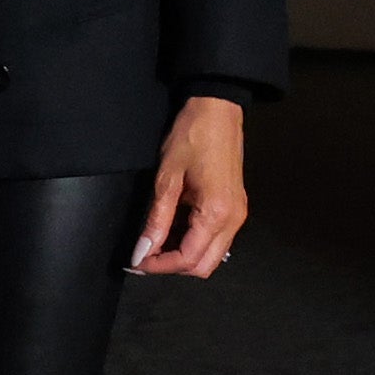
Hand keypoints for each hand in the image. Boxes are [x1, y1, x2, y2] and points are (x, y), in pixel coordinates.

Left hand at [129, 94, 248, 277]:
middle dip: (173, 267)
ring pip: (212, 256)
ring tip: (156, 243)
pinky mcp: (235, 207)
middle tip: (145, 255)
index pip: (188, 259)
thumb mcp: (167, 178)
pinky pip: (217, 239)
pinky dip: (195, 243)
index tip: (137, 261)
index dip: (160, 265)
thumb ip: (156, 220)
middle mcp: (233, 220)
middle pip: (204, 266)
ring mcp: (237, 214)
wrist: (217, 108)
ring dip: (184, 256)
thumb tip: (142, 251)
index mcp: (217, 213)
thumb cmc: (192, 135)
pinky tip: (174, 230)